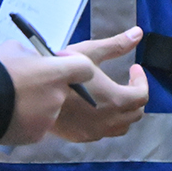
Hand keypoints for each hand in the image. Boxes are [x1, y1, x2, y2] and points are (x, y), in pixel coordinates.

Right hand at [0, 40, 97, 144]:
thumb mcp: (15, 50)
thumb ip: (33, 56)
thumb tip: (35, 60)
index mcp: (58, 73)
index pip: (84, 68)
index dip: (74, 65)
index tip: (59, 63)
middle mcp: (58, 97)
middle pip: (60, 91)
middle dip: (46, 88)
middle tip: (23, 85)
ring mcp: (48, 118)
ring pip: (47, 109)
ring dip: (35, 105)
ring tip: (11, 101)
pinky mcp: (36, 136)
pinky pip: (35, 125)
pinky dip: (26, 121)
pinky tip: (8, 115)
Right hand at [52, 27, 149, 142]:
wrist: (29, 95)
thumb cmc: (61, 71)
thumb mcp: (89, 54)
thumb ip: (117, 45)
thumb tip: (138, 33)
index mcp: (116, 100)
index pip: (142, 95)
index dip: (141, 80)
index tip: (133, 69)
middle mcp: (108, 121)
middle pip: (135, 113)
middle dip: (135, 96)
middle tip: (126, 81)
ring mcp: (94, 132)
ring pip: (121, 127)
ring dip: (123, 112)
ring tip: (113, 95)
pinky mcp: (80, 137)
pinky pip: (103, 133)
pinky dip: (107, 122)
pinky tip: (95, 108)